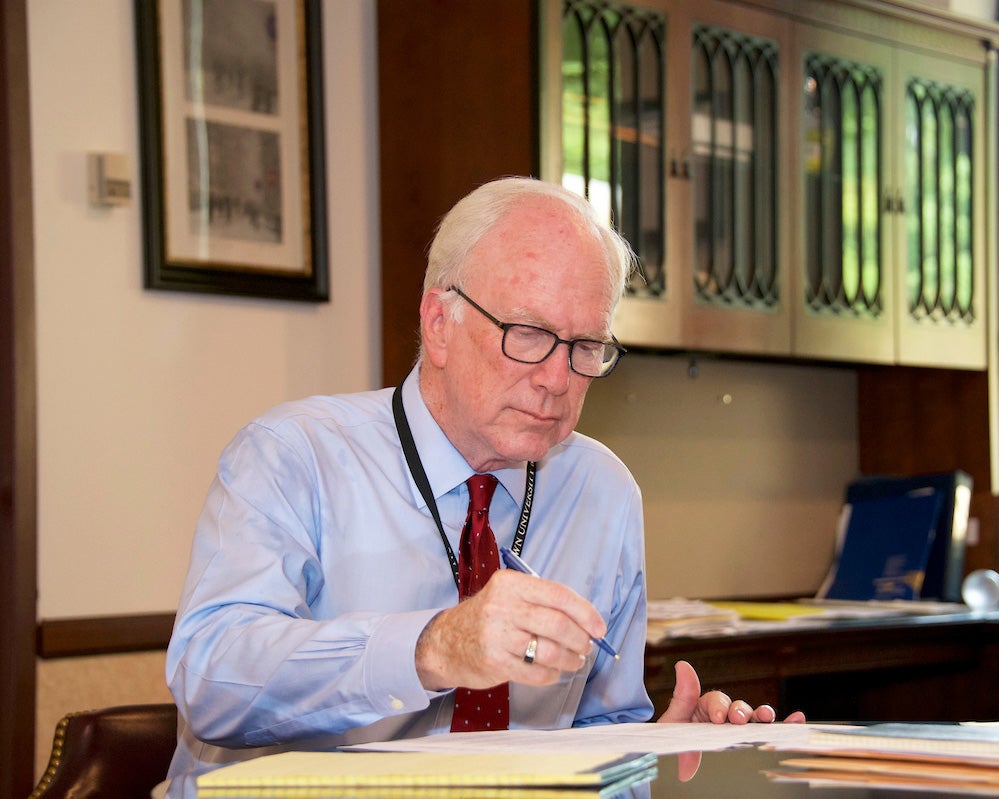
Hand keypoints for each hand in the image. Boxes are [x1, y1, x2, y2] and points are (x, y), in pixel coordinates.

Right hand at [415, 570, 604, 690]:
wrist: (446, 642)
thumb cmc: (488, 618)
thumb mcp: (509, 596)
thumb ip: (543, 602)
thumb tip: (586, 620)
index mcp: (511, 584)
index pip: (558, 594)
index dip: (585, 612)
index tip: (599, 628)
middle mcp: (502, 606)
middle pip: (558, 624)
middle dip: (581, 639)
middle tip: (587, 647)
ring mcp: (497, 635)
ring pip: (550, 650)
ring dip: (570, 659)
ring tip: (574, 661)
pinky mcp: (494, 662)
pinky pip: (536, 673)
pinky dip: (551, 675)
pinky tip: (552, 672)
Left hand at [656, 660, 806, 723]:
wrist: (677, 748)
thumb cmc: (677, 731)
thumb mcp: (674, 716)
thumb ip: (681, 696)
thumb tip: (682, 665)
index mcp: (706, 706)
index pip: (716, 701)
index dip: (719, 707)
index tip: (719, 718)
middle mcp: (724, 712)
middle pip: (737, 706)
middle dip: (740, 711)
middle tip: (737, 719)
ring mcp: (736, 724)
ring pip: (753, 717)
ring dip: (761, 716)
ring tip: (766, 717)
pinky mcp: (746, 736)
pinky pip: (766, 730)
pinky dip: (783, 723)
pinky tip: (797, 719)